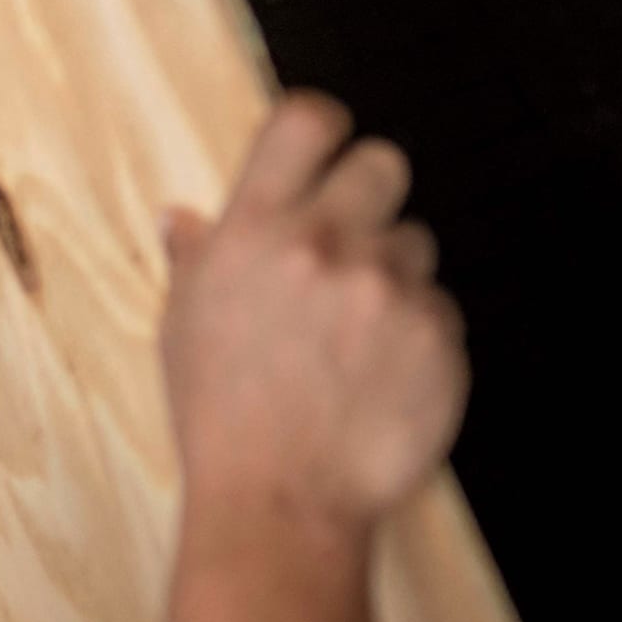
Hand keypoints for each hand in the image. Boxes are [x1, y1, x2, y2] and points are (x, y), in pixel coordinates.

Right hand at [160, 92, 467, 535]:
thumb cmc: (222, 415)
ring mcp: (388, 289)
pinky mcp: (439, 336)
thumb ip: (197, 259)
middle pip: (382, 162)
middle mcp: (325, 245)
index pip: (306, 120)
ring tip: (354, 334)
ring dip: (392, 274)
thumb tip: (182, 217)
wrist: (282, 502)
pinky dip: (416, 333)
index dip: (320, 129)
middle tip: (347, 244)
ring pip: (415, 241)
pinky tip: (378, 373)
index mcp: (254, 230)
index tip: (320, 155)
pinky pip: (439, 306)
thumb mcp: (184, 325)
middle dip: (369, 195)